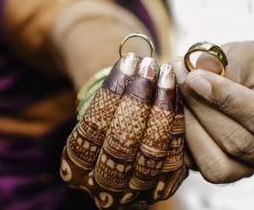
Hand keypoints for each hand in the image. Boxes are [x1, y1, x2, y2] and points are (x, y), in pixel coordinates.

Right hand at [60, 54, 187, 208]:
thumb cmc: (112, 109)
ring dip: (162, 108)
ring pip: (150, 152)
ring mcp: (134, 193)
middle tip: (150, 65)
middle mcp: (101, 189)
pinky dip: (178, 123)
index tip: (129, 60)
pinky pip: (174, 156)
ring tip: (166, 74)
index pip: (93, 128)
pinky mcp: (163, 188)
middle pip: (121, 142)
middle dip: (138, 98)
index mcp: (74, 168)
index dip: (113, 91)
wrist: (127, 133)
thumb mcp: (102, 102)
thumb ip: (113, 88)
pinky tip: (179, 94)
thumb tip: (133, 60)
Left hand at [172, 41, 253, 183]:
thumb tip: (193, 73)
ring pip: (216, 162)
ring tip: (176, 91)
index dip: (225, 99)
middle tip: (178, 75)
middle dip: (201, 107)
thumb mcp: (248, 55)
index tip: (195, 76)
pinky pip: (200, 167)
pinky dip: (183, 140)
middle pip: (237, 141)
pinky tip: (176, 110)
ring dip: (189, 125)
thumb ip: (225, 65)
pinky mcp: (229, 174)